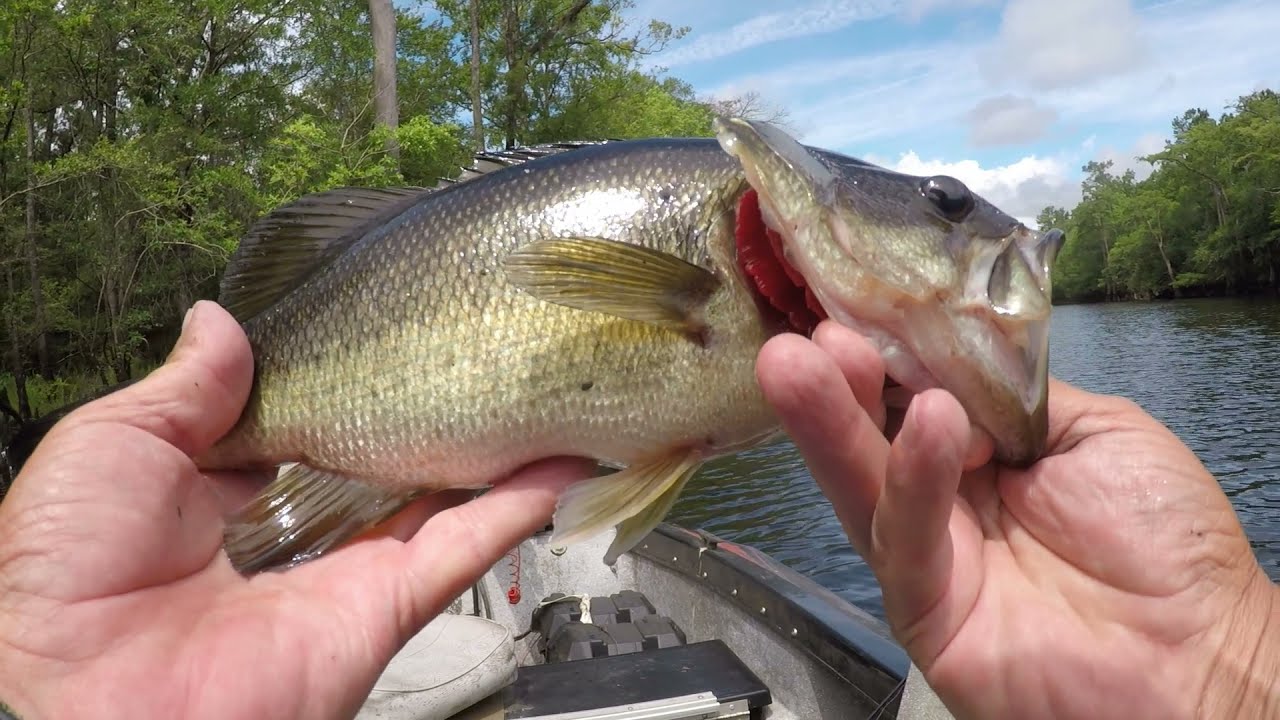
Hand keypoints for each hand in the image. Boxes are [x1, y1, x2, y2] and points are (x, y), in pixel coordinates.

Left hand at [0, 300, 591, 719]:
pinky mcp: (381, 607)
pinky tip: (559, 463)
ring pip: (440, 499)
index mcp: (226, 486)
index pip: (308, 416)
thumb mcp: (108, 448)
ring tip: (547, 394)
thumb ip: (181, 388)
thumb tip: (220, 320)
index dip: (350, 372)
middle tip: (486, 346)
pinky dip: (514, 509)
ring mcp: (345, 567)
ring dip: (496, 453)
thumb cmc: (61, 579)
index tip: (395, 320)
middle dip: (434, 408)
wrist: (84, 699)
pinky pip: (460, 550)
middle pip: (387, 455)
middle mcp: (296, 526)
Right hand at [756, 321, 1278, 719]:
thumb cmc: (1165, 542)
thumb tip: (949, 363)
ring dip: (830, 424)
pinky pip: (907, 539)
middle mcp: (943, 505)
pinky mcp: (923, 608)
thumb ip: (1016, 396)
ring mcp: (929, 558)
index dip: (884, 360)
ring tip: (797, 366)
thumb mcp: (1098, 431)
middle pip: (871, 441)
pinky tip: (925, 423)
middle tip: (804, 343)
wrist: (1198, 651)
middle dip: (836, 387)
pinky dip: (912, 479)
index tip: (851, 315)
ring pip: (864, 485)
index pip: (912, 400)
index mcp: (981, 460)